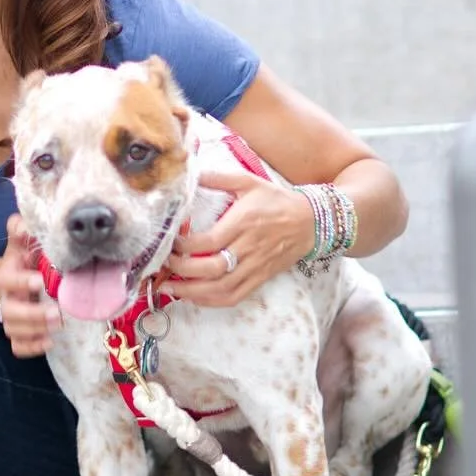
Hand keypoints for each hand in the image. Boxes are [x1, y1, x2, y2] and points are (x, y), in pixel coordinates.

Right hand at [0, 214, 61, 356]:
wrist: (12, 280)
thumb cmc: (24, 260)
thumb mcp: (20, 243)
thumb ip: (20, 229)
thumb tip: (24, 225)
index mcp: (7, 274)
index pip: (6, 280)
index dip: (21, 282)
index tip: (41, 281)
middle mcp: (7, 298)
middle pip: (10, 311)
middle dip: (33, 315)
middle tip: (58, 313)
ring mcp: (11, 317)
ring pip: (14, 330)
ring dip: (36, 330)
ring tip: (59, 325)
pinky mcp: (18, 333)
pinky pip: (18, 347)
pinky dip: (31, 348)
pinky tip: (49, 343)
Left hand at [164, 171, 315, 307]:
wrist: (311, 221)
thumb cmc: (277, 200)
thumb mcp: (249, 181)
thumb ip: (219, 178)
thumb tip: (192, 174)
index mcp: (243, 223)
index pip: (209, 242)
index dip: (185, 247)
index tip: (170, 243)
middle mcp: (248, 248)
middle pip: (212, 268)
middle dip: (183, 271)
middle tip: (163, 266)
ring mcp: (255, 266)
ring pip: (222, 288)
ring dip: (192, 292)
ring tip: (169, 288)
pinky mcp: (260, 278)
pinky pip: (235, 296)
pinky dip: (212, 301)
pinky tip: (195, 297)